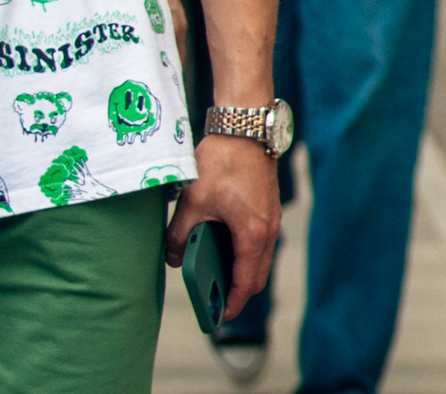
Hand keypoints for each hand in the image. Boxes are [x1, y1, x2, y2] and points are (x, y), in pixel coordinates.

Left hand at [166, 133, 281, 320]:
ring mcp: (271, 218)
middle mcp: (268, 229)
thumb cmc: (222, 163)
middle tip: (212, 303)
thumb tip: (174, 258)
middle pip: (256, 275)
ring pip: (258, 258)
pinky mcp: (267, 208)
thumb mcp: (192, 202)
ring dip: (240, 271)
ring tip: (212, 277)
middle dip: (236, 292)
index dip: (230, 303)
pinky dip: (243, 253)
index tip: (215, 317)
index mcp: (252, 233)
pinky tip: (220, 247)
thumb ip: (180, 235)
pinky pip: (259, 242)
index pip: (244, 282)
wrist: (244, 128)